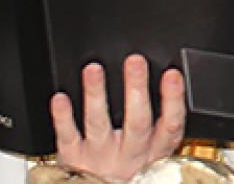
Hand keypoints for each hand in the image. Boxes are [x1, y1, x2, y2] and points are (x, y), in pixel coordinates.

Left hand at [51, 54, 186, 180]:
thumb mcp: (150, 153)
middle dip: (136, 89)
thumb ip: (157, 125)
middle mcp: (130, 154)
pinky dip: (63, 118)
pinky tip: (60, 98)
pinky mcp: (74, 160)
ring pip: (99, 124)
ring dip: (96, 95)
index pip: (170, 125)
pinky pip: (68, 137)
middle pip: (136, 122)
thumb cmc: (126, 172)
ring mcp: (100, 157)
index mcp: (154, 151)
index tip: (172, 75)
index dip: (173, 100)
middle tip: (135, 62)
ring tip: (94, 70)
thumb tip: (168, 82)